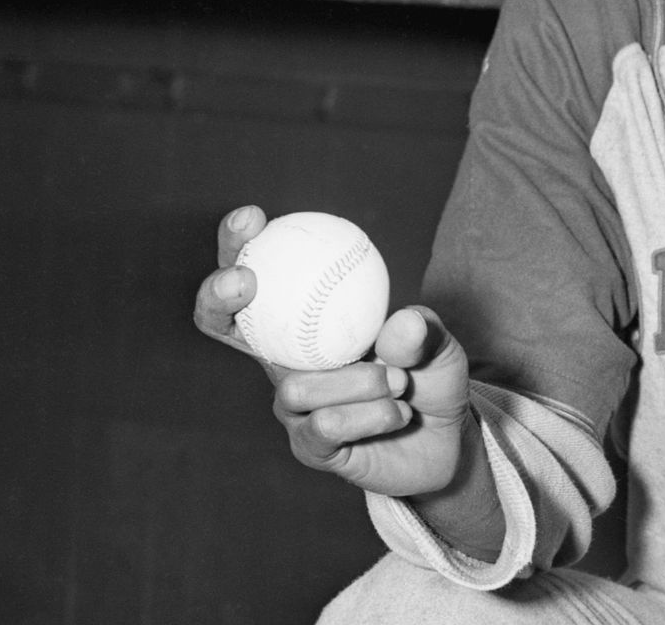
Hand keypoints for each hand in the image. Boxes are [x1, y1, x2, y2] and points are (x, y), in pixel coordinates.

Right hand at [194, 205, 472, 497]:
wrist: (445, 439)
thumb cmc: (429, 376)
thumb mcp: (436, 342)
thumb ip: (420, 330)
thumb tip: (400, 323)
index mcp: (305, 323)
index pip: (257, 278)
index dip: (238, 246)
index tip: (252, 217)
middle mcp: (286, 361)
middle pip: (220, 322)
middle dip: (219, 294)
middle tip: (246, 281)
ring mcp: (293, 407)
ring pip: (294, 387)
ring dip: (357, 381)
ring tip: (399, 381)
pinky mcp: (309, 447)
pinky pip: (325, 427)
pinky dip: (369, 415)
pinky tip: (398, 412)